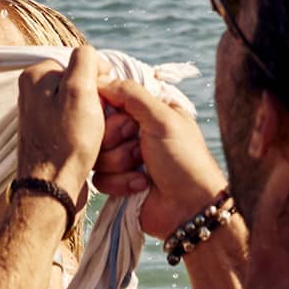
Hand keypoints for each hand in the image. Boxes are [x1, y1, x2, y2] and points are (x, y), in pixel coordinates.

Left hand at [15, 44, 107, 207]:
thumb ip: (85, 62)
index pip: (79, 63)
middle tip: (101, 124)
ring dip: (96, 122)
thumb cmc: (66, 143)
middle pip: (82, 86)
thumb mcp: (80, 92)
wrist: (52, 190)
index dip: (99, 82)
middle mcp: (32, 92)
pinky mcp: (48, 135)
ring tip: (95, 140)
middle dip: (98, 104)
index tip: (104, 103)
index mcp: (35, 76)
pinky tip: (90, 150)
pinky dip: (88, 136)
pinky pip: (76, 126)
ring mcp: (39, 115)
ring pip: (82, 107)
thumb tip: (92, 58)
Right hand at [95, 75, 225, 238]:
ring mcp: (124, 157)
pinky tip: (141, 186)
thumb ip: (131, 94)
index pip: (109, 98)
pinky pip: (99, 177)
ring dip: (120, 163)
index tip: (125, 120)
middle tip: (140, 147)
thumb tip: (101, 79)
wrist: (191, 209)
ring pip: (96, 153)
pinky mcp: (118, 182)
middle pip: (98, 127)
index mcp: (146, 111)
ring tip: (143, 169)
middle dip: (117, 139)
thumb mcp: (162, 118)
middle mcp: (133, 131)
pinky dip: (120, 182)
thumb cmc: (184, 159)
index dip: (108, 109)